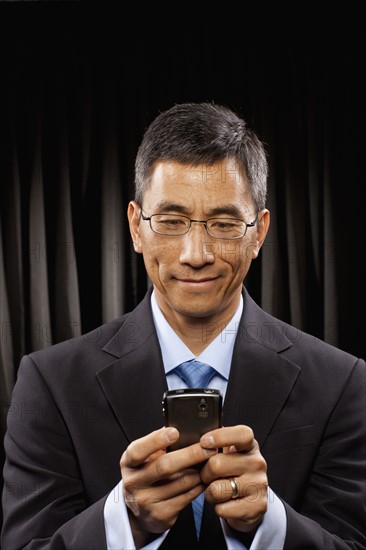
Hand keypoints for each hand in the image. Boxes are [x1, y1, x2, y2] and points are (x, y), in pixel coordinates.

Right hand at [120, 426, 217, 545]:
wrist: (139, 511)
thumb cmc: (146, 475)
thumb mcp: (144, 459)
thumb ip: (158, 445)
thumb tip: (183, 429)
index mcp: (129, 463)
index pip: (139, 451)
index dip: (156, 440)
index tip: (175, 432)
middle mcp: (134, 483)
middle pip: (165, 466)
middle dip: (190, 454)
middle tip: (208, 447)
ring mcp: (146, 501)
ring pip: (181, 483)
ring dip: (199, 471)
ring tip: (211, 462)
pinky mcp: (161, 515)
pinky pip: (187, 497)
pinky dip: (199, 486)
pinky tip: (205, 479)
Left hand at [199, 425, 267, 533]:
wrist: (251, 501)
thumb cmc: (232, 472)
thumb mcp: (229, 454)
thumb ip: (215, 445)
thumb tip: (193, 439)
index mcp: (250, 446)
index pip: (241, 435)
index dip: (221, 436)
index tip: (203, 442)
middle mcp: (258, 463)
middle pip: (216, 464)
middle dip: (204, 473)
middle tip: (207, 476)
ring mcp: (259, 485)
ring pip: (216, 489)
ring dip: (210, 493)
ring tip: (217, 490)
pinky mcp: (257, 507)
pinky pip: (222, 509)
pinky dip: (218, 508)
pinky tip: (225, 503)